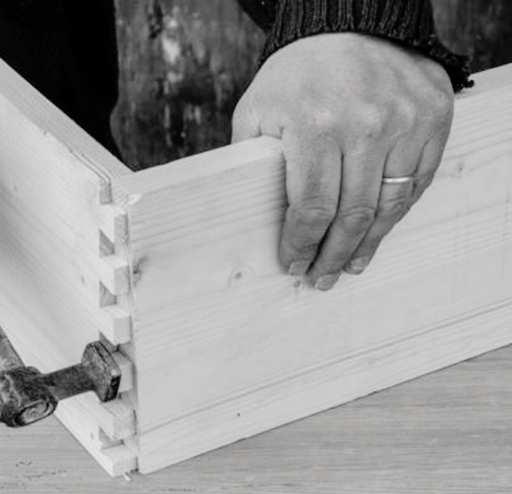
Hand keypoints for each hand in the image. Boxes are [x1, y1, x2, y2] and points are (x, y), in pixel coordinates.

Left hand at [232, 33, 453, 288]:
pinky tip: (377, 230)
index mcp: (315, 126)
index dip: (302, 245)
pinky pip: (417, 183)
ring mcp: (406, 122)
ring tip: (352, 265)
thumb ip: (253, 164)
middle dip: (334, 256)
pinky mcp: (433, 118)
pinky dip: (395, 213)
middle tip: (323, 278)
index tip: (294, 264)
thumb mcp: (257, 112)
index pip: (312, 208)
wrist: (349, 24)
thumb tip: (249, 218)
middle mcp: (366, 126)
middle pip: (352, 216)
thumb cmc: (296, 74)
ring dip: (368, 244)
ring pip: (389, 206)